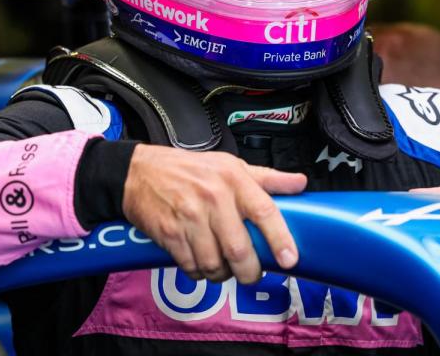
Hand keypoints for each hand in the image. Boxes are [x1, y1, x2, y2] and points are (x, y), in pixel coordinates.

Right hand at [122, 144, 306, 284]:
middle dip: (249, 271)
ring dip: (222, 274)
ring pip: (215, 264)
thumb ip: (268, 178)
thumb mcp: (231, 165)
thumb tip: (300, 183)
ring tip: (224, 267)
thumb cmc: (190, 170)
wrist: (139, 172)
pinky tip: (201, 262)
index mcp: (233, 179)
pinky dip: (200, 272)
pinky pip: (191, 267)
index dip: (280, 238)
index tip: (289, 259)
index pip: (264, 211)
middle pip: (239, 249)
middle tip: (252, 274)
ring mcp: (189, 218)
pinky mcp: (169, 234)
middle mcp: (212, 198)